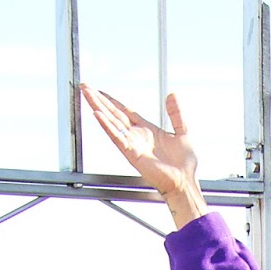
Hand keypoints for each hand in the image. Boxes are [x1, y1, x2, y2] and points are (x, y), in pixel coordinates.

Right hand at [79, 85, 206, 225]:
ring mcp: (133, 145)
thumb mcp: (183, 131)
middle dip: (99, 100)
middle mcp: (137, 136)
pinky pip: (117, 137)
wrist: (185, 182)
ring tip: (87, 95)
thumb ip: (176, 113)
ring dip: (98, 108)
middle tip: (85, 87)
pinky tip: (97, 115)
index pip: (125, 111)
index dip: (113, 101)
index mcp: (147, 130)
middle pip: (114, 114)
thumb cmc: (184, 164)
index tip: (101, 92)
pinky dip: (107, 126)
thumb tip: (172, 95)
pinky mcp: (133, 154)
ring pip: (111, 122)